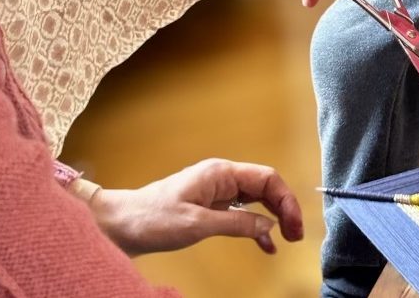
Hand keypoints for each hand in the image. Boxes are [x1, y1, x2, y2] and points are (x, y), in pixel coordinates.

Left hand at [88, 158, 302, 255]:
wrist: (121, 225)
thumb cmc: (155, 219)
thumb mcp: (198, 224)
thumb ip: (237, 224)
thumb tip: (269, 227)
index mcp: (221, 173)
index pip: (266, 178)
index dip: (285, 199)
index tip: (295, 225)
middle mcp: (222, 177)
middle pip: (265, 186)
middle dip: (284, 208)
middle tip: (296, 235)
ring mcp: (216, 190)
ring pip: (256, 198)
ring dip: (273, 216)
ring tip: (287, 239)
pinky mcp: (209, 205)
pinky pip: (242, 211)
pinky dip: (256, 225)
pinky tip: (265, 245)